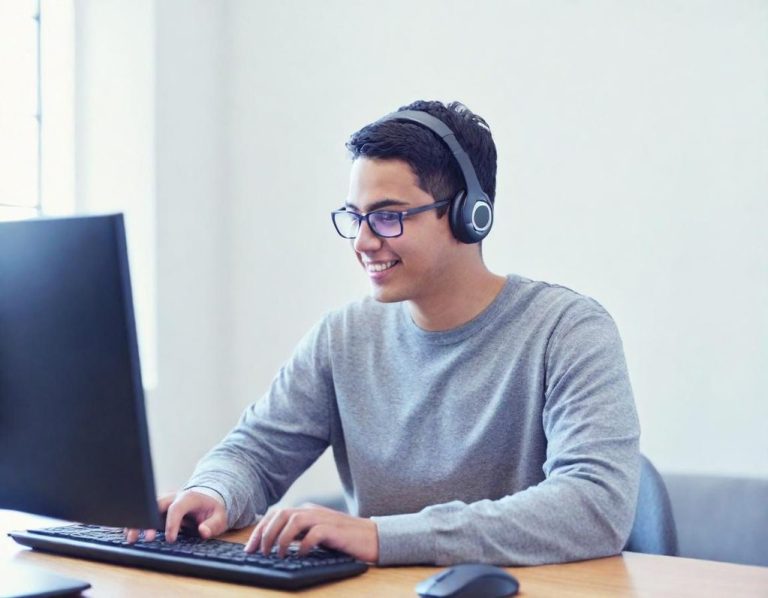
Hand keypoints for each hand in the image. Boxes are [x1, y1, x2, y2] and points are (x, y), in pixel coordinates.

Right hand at [124, 489, 227, 542]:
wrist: (208, 499)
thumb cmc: (212, 510)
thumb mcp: (220, 517)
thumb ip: (213, 525)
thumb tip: (203, 531)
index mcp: (188, 497)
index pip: (176, 508)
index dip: (171, 524)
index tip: (170, 539)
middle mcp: (173, 497)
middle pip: (156, 505)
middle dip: (148, 520)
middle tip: (143, 537)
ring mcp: (164, 501)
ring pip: (147, 507)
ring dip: (138, 521)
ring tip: (130, 537)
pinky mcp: (158, 508)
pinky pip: (146, 512)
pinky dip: (137, 521)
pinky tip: (129, 532)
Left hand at [245, 503, 378, 562]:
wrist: (372, 537)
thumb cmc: (342, 539)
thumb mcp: (315, 533)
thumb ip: (298, 534)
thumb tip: (274, 544)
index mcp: (306, 510)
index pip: (276, 515)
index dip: (260, 530)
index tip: (250, 548)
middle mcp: (312, 511)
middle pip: (281, 515)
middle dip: (266, 534)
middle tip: (259, 552)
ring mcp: (323, 518)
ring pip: (294, 520)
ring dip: (282, 539)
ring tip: (278, 555)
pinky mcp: (334, 530)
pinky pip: (314, 533)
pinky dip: (304, 544)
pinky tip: (302, 554)